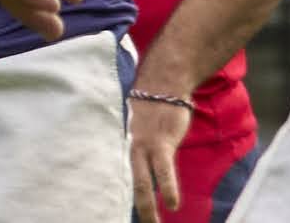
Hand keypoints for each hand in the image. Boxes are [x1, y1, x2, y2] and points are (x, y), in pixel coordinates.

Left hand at [129, 85, 195, 218]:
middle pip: (129, 182)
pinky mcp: (162, 142)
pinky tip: (172, 205)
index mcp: (126, 142)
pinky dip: (169, 188)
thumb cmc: (153, 101)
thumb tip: (141, 155)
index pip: (119, 172)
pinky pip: (164, 170)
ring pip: (143, 181)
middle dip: (133, 205)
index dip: (120, 192)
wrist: (163, 80)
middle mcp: (130, 145)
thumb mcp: (140, 123)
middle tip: (133, 222)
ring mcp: (144, 145)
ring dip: (147, 205)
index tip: (117, 210)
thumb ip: (138, 140)